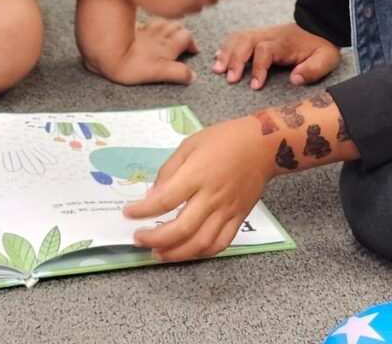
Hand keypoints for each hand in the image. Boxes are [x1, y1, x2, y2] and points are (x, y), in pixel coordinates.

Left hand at [83, 19, 199, 84]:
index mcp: (167, 45)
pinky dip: (150, 25)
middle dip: (181, 31)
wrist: (106, 53)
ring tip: (168, 32)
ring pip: (162, 21)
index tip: (194, 49)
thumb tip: (192, 76)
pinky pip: (145, 23)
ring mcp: (144, 30)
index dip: (192, 42)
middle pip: (176, 25)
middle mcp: (158, 34)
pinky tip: (146, 30)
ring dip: (167, 25)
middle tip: (182, 39)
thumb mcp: (159, 73)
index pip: (186, 37)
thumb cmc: (130, 65)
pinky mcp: (131, 28)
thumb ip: (178, 74)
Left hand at [122, 117, 274, 261]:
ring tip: (158, 253)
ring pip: (201, 243)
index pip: (165, 200)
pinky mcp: (239, 218)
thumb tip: (152, 195)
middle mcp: (212, 196)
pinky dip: (201, 252)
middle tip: (139, 238)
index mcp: (197, 174)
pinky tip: (187, 251)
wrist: (262, 146)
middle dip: (156, 238)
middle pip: (182, 228)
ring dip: (176, 253)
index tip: (128, 213)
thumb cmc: (223, 139)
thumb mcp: (190, 144)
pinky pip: (220, 244)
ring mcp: (227, 210)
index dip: (143, 210)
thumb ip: (169, 170)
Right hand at [213, 22, 340, 88]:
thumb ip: (313, 69)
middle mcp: (269, 35)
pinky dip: (226, 45)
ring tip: (217, 69)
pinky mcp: (258, 35)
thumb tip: (294, 79)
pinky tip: (218, 57)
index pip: (265, 51)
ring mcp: (262, 33)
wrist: (319, 26)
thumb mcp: (326, 58)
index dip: (258, 68)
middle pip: (246, 41)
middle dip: (235, 59)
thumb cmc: (321, 46)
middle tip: (229, 78)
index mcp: (283, 42)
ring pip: (238, 38)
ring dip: (226, 52)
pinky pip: (238, 36)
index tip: (255, 85)